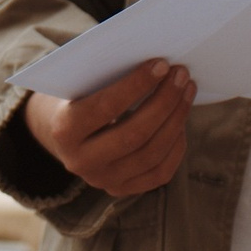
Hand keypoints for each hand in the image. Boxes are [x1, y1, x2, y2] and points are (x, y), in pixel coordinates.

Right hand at [22, 61, 195, 196]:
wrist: (66, 134)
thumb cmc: (79, 96)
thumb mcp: (80, 84)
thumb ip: (107, 75)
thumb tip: (157, 61)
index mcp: (63, 131)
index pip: (105, 108)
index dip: (136, 85)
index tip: (161, 64)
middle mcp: (80, 162)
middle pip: (134, 135)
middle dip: (164, 101)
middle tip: (182, 74)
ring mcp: (103, 180)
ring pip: (151, 154)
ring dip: (176, 118)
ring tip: (187, 89)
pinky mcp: (122, 189)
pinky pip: (159, 172)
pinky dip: (176, 145)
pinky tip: (181, 119)